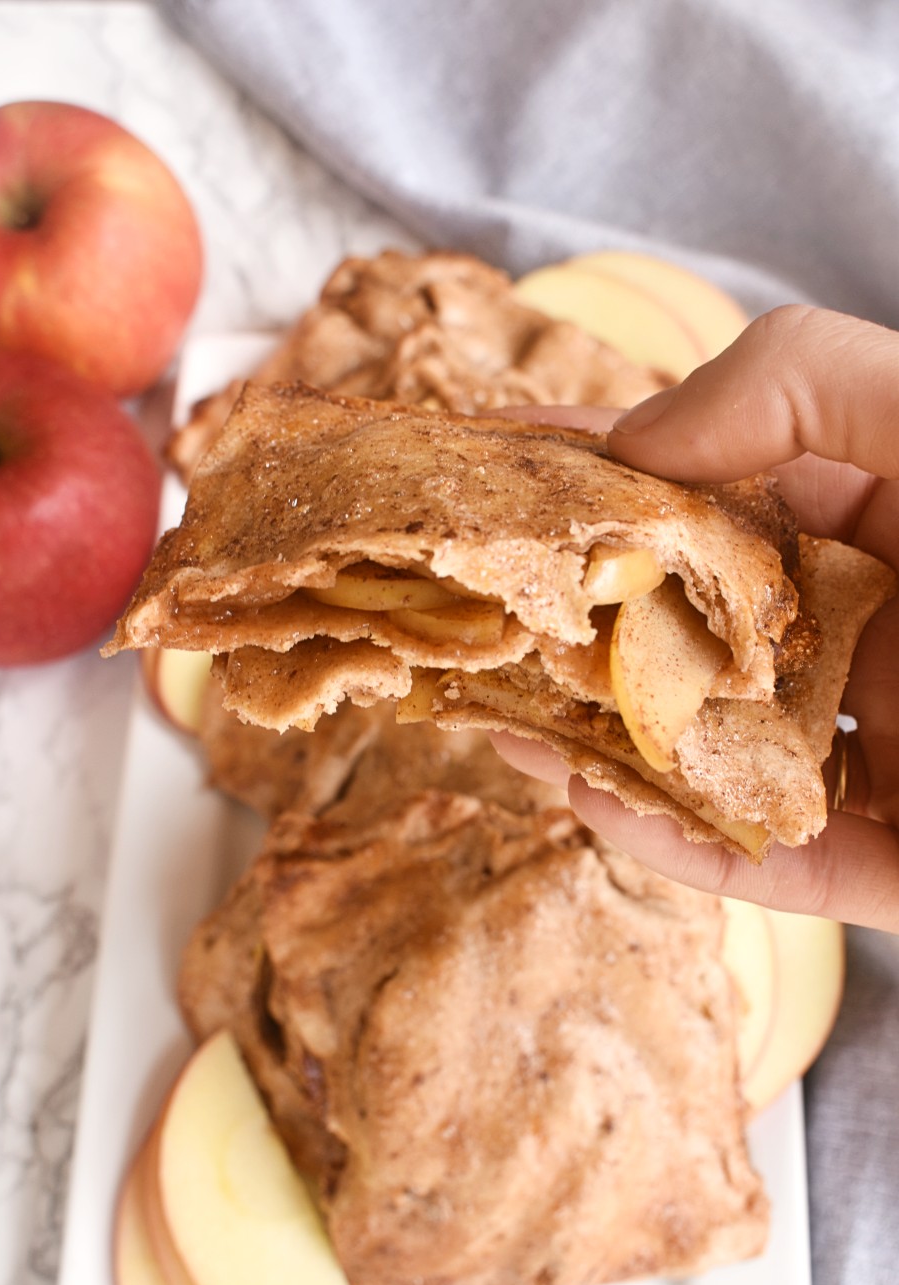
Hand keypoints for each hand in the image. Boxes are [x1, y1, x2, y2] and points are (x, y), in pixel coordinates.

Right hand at [494, 306, 898, 929]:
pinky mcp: (895, 864)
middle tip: (460, 608)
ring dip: (593, 740)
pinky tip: (590, 802)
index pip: (705, 487)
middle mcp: (866, 634)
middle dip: (567, 617)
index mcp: (876, 524)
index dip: (591, 467)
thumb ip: (797, 389)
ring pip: (709, 756)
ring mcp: (876, 752)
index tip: (486, 460)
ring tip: (495, 718)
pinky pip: (766, 862)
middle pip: (685, 627)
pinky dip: (675, 842)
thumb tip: (633, 435)